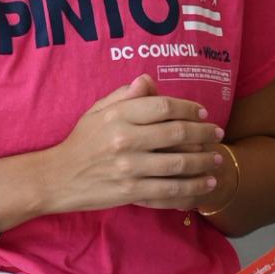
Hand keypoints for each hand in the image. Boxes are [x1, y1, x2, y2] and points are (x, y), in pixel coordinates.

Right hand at [42, 75, 225, 214]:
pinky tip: (206, 185)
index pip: (163, 106)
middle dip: (204, 133)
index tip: (202, 114)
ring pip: (179, 163)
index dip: (188, 108)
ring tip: (217, 159)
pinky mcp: (131, 192)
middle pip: (176, 132)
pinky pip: (170, 190)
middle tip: (218, 135)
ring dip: (205, 162)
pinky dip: (192, 188)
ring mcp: (129, 168)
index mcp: (118, 115)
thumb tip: (148, 81)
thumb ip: (124, 96)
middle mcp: (125, 139)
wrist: (57, 178)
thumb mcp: (97, 111)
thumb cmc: (81, 142)